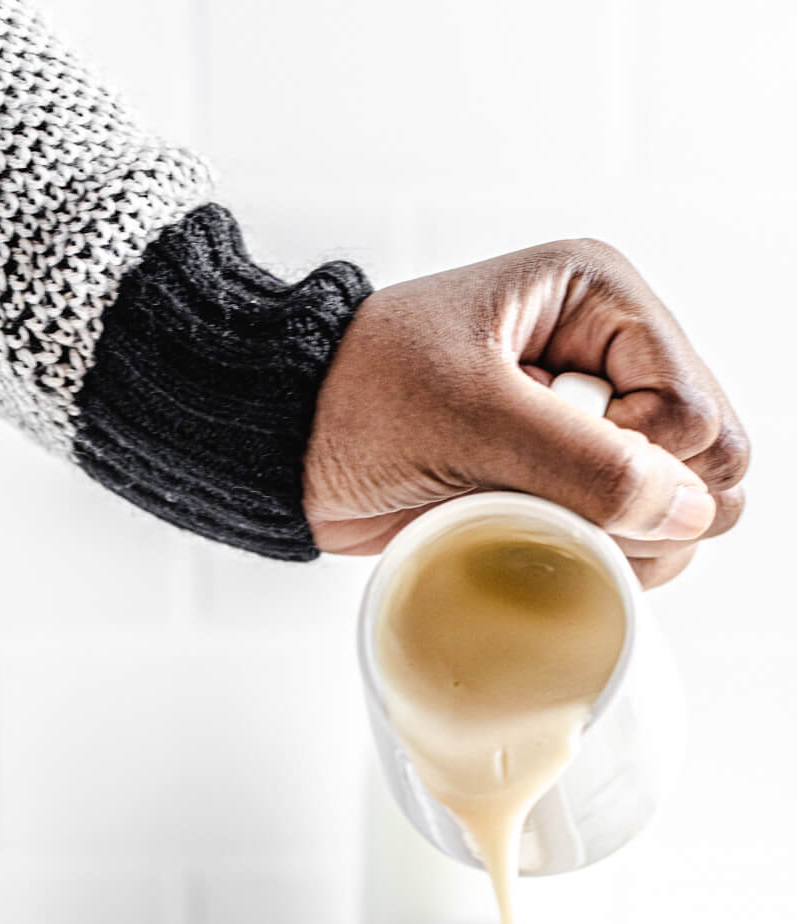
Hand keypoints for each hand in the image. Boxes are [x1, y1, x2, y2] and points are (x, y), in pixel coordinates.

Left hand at [303, 238, 747, 586]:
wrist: (282, 442)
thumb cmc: (351, 396)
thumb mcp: (464, 417)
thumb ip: (579, 462)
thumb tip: (684, 510)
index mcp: (600, 299)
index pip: (696, 410)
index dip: (642, 465)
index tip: (553, 471)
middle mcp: (610, 358)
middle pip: (708, 464)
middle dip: (640, 508)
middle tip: (550, 508)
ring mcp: (591, 427)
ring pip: (678, 513)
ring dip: (615, 539)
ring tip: (526, 519)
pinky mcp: (561, 483)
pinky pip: (624, 539)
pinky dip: (591, 556)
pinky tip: (526, 538)